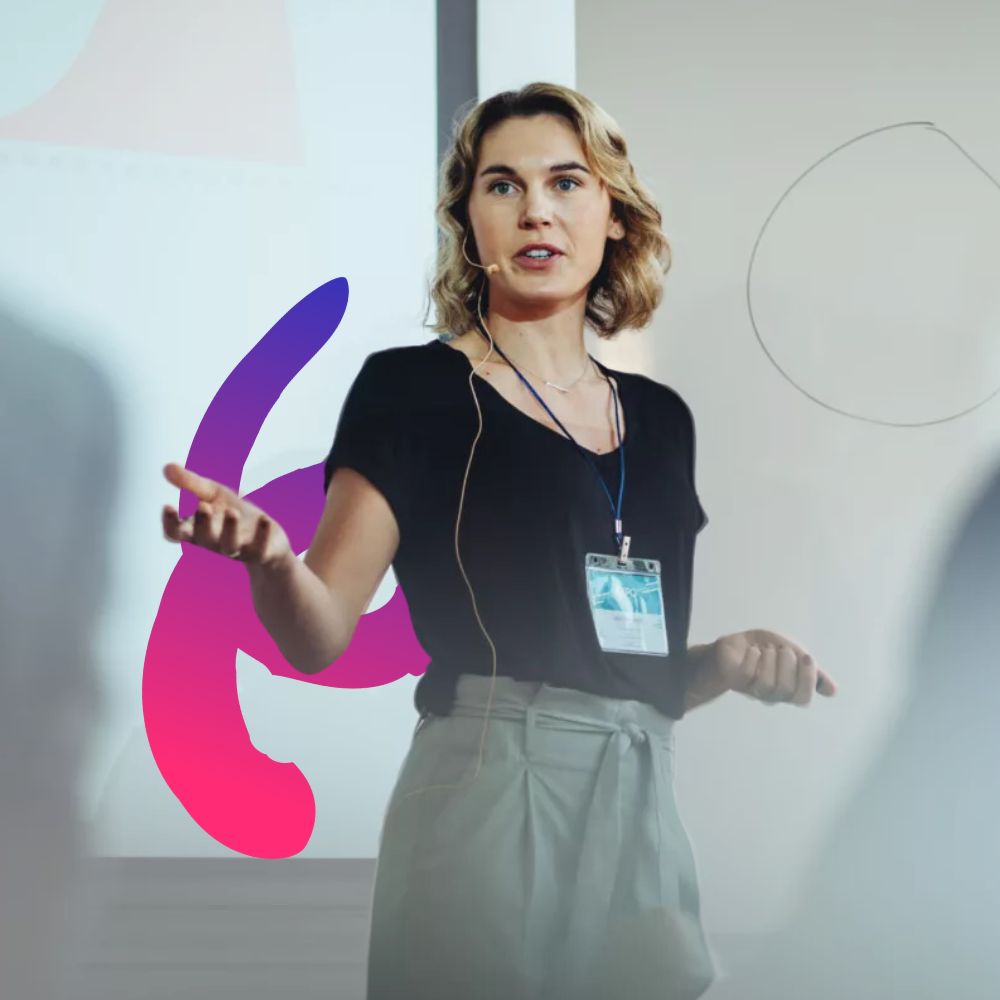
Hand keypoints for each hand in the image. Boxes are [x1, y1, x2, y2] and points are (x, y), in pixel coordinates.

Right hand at [161, 462, 292, 568]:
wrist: (267, 537)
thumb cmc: (232, 513)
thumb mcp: (212, 494)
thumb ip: (190, 483)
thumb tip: (166, 467)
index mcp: (197, 530)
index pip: (176, 533)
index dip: (170, 523)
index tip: (167, 506)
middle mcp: (214, 542)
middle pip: (203, 538)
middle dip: (203, 523)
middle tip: (203, 506)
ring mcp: (237, 549)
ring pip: (229, 546)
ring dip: (230, 530)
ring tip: (232, 512)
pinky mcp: (259, 553)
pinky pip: (259, 549)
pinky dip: (262, 535)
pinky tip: (265, 519)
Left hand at [710, 629, 836, 706]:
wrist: (738, 643)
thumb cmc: (768, 651)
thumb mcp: (795, 655)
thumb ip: (813, 672)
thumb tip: (833, 691)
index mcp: (788, 690)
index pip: (803, 698)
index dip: (807, 679)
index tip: (806, 656)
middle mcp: (771, 695)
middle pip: (785, 690)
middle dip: (787, 663)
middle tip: (782, 649)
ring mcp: (751, 689)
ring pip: (766, 684)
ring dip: (769, 659)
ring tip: (766, 649)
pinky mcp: (734, 679)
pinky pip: (746, 674)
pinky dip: (753, 657)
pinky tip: (752, 650)